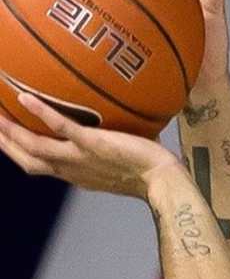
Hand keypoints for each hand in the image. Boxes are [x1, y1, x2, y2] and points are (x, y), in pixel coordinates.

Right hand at [0, 93, 180, 197]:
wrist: (164, 182)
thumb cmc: (150, 172)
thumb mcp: (118, 162)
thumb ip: (105, 146)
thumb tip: (108, 124)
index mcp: (76, 175)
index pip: (39, 165)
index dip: (18, 152)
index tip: (5, 138)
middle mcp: (72, 170)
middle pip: (27, 159)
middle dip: (4, 143)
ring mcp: (80, 159)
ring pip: (34, 147)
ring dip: (10, 130)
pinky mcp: (93, 146)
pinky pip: (62, 128)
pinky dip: (42, 113)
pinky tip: (25, 96)